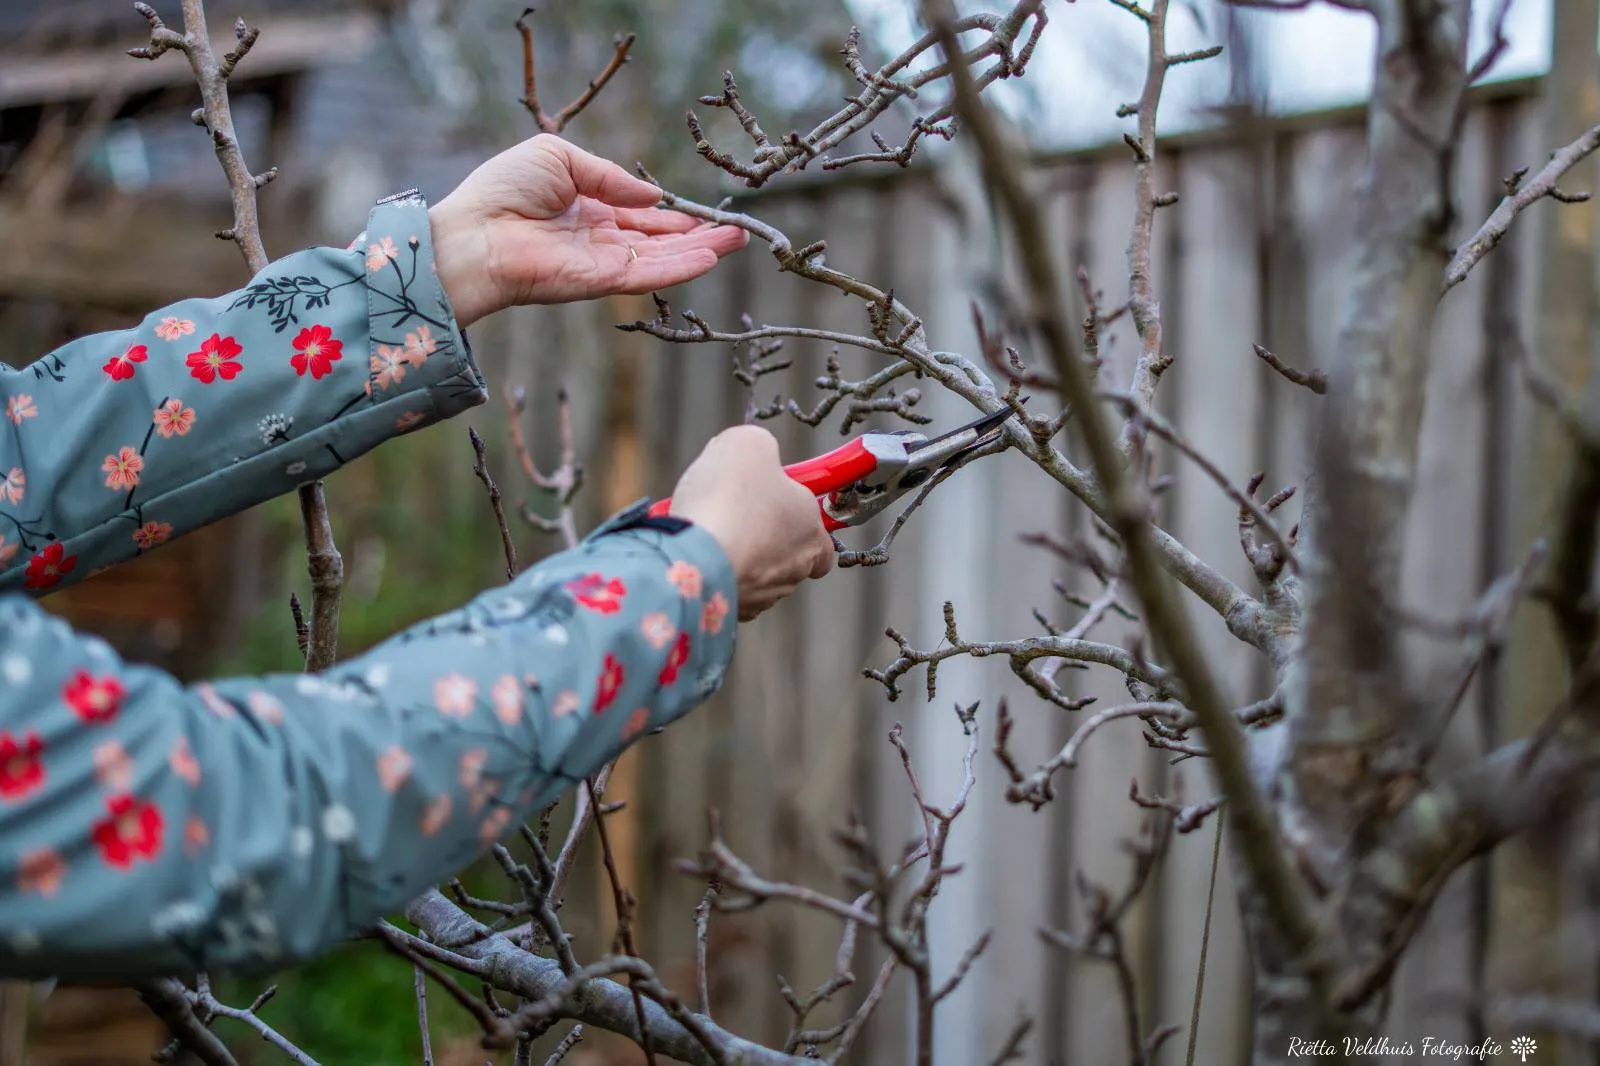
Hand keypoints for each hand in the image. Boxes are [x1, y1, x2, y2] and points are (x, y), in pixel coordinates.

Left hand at [427, 134, 748, 326]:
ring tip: (737, 242)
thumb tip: (653, 196)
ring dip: (700, 251)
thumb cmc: (503, 190)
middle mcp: (598, 238)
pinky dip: (680, 267)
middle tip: (736, 232)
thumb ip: (609, 176)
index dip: (672, 215)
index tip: (703, 214)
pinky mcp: (601, 282)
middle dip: (698, 236)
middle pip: (659, 240)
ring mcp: (601, 262)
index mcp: (585, 207)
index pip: (639, 215)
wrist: (473, 232)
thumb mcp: (559, 157)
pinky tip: (708, 258)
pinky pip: (648, 275)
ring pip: (662, 259)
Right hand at [668, 426, 834, 621]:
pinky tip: (693, 552)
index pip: (822, 539)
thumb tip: (756, 454)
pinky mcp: (729, 611)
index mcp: (811, 533)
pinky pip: (724, 587)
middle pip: (784, 553)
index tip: (775, 501)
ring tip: (707, 529)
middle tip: (733, 510)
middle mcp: (793, 570)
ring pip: (753, 573)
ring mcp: (761, 597)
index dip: (800, 519)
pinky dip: (712, 571)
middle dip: (761, 535)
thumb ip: (761, 446)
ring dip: (735, 553)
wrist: (692, 554)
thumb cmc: (729, 498)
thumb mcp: (748, 444)